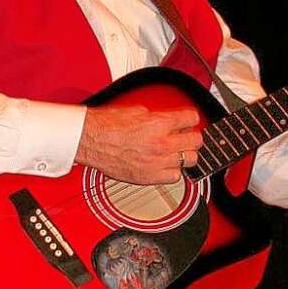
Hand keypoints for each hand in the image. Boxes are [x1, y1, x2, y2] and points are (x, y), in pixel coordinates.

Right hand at [74, 104, 203, 184]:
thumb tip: (169, 121)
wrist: (91, 140)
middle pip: (196, 142)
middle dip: (191, 137)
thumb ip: (158, 117)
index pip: (191, 119)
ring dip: (185, 155)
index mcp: (158, 124)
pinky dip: (173, 171)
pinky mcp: (149, 177)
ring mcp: (157, 162)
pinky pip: (175, 177)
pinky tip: (166, 165)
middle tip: (186, 136)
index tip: (189, 121)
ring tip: (178, 152)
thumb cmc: (107, 125)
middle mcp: (161, 144)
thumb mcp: (137, 111)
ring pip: (190, 161)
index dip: (191, 119)